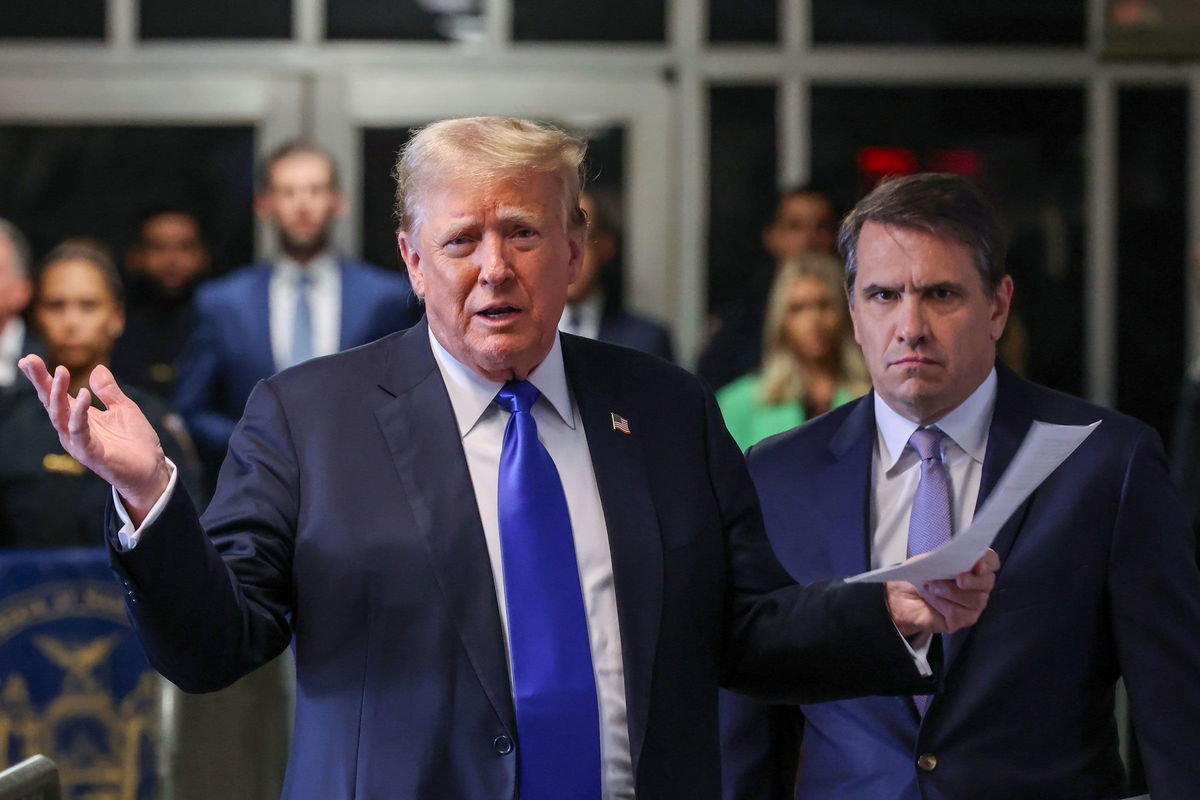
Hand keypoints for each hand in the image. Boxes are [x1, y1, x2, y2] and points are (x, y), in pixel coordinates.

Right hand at [18, 354, 170, 524]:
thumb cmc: (136, 441)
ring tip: (60, 371)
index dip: (43, 378)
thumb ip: (108, 390)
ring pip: (60, 416)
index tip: (30, 358)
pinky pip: (79, 431)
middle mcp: (73, 429)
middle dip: (40, 381)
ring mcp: (79, 442)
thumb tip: (97, 368)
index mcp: (79, 417)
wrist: (151, 470)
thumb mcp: (123, 408)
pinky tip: (82, 394)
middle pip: (51, 403)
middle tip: (29, 360)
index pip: (56, 395)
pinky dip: (78, 413)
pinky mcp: (90, 453)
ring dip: (57, 393)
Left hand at [886, 549, 999, 636]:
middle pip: (987, 583)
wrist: (904, 595)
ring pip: (974, 599)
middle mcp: (978, 587)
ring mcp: (973, 606)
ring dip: (949, 591)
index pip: (992, 562)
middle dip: (972, 580)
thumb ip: (947, 558)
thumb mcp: (931, 560)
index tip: (978, 565)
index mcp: (974, 567)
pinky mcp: (962, 621)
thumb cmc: (922, 575)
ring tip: (932, 586)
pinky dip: (940, 603)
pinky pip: (957, 613)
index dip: (988, 562)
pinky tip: (930, 598)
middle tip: (958, 579)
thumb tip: (957, 558)